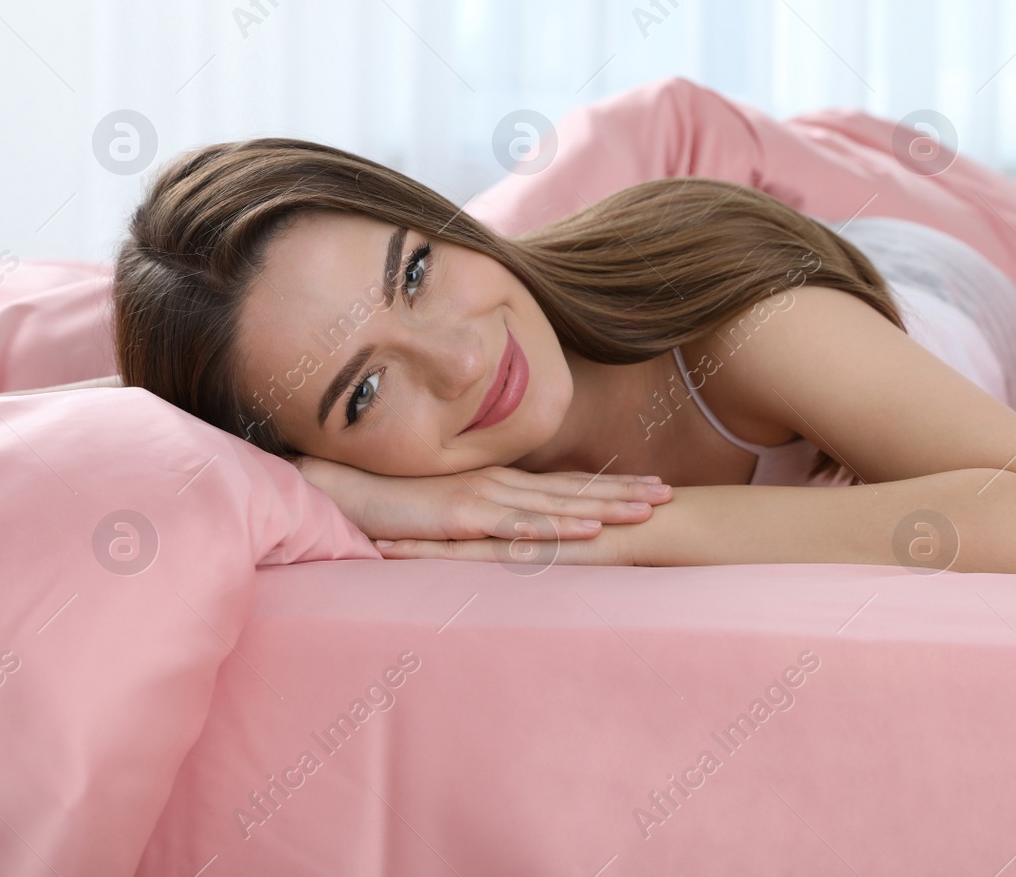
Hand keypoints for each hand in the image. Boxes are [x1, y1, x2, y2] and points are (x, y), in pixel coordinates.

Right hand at [294, 458, 672, 550]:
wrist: (345, 491)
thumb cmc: (393, 504)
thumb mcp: (449, 511)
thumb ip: (483, 517)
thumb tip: (512, 532)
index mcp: (500, 484)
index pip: (565, 483)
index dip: (608, 485)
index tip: (649, 485)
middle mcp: (502, 485)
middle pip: (574, 489)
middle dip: (623, 491)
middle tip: (670, 493)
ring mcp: (486, 497)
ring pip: (558, 503)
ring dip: (605, 505)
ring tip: (647, 509)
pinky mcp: (467, 516)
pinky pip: (521, 522)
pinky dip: (559, 524)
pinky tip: (589, 527)